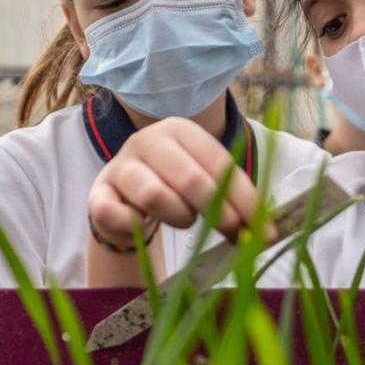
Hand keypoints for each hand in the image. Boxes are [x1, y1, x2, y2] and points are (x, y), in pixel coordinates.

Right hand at [86, 117, 265, 249]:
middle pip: (190, 179)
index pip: (220, 163)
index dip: (246, 198)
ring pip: (154, 196)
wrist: (122, 197)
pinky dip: (137, 228)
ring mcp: (121, 166)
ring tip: (184, 220)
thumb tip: (266, 230)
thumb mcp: (204, 181)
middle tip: (234, 235)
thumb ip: (231, 196)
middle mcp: (148, 140)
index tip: (264, 230)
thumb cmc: (173, 187)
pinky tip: (145, 227)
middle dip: (219, 212)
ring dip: (179, 217)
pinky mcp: (99, 193)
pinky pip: (120, 216)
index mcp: (180, 129)